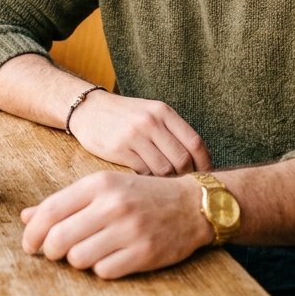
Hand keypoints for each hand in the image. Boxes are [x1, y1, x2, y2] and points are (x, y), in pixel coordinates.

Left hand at [21, 171, 213, 278]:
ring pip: (78, 258)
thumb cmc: (141, 195)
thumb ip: (65, 202)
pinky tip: (108, 258)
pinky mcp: (143, 253)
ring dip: (76, 260)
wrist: (191, 205)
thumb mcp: (104, 188)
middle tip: (54, 253)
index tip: (29, 244)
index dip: (32, 233)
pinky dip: (100, 269)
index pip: (50, 211)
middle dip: (50, 251)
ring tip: (86, 253)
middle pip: (59, 238)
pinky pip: (103, 271)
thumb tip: (26, 217)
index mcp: (99, 184)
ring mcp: (129, 230)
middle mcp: (112, 205)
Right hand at [69, 91, 211, 175]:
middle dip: (186, 176)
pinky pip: (143, 173)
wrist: (89, 109)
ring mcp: (135, 135)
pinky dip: (148, 180)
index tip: (205, 177)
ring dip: (167, 181)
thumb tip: (199, 161)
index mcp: (164, 112)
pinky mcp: (119, 149)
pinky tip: (146, 182)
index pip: (195, 142)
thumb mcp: (151, 113)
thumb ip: (173, 132)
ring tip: (165, 186)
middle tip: (185, 186)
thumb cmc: (125, 116)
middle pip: (182, 159)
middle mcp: (152, 122)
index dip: (204, 164)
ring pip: (164, 169)